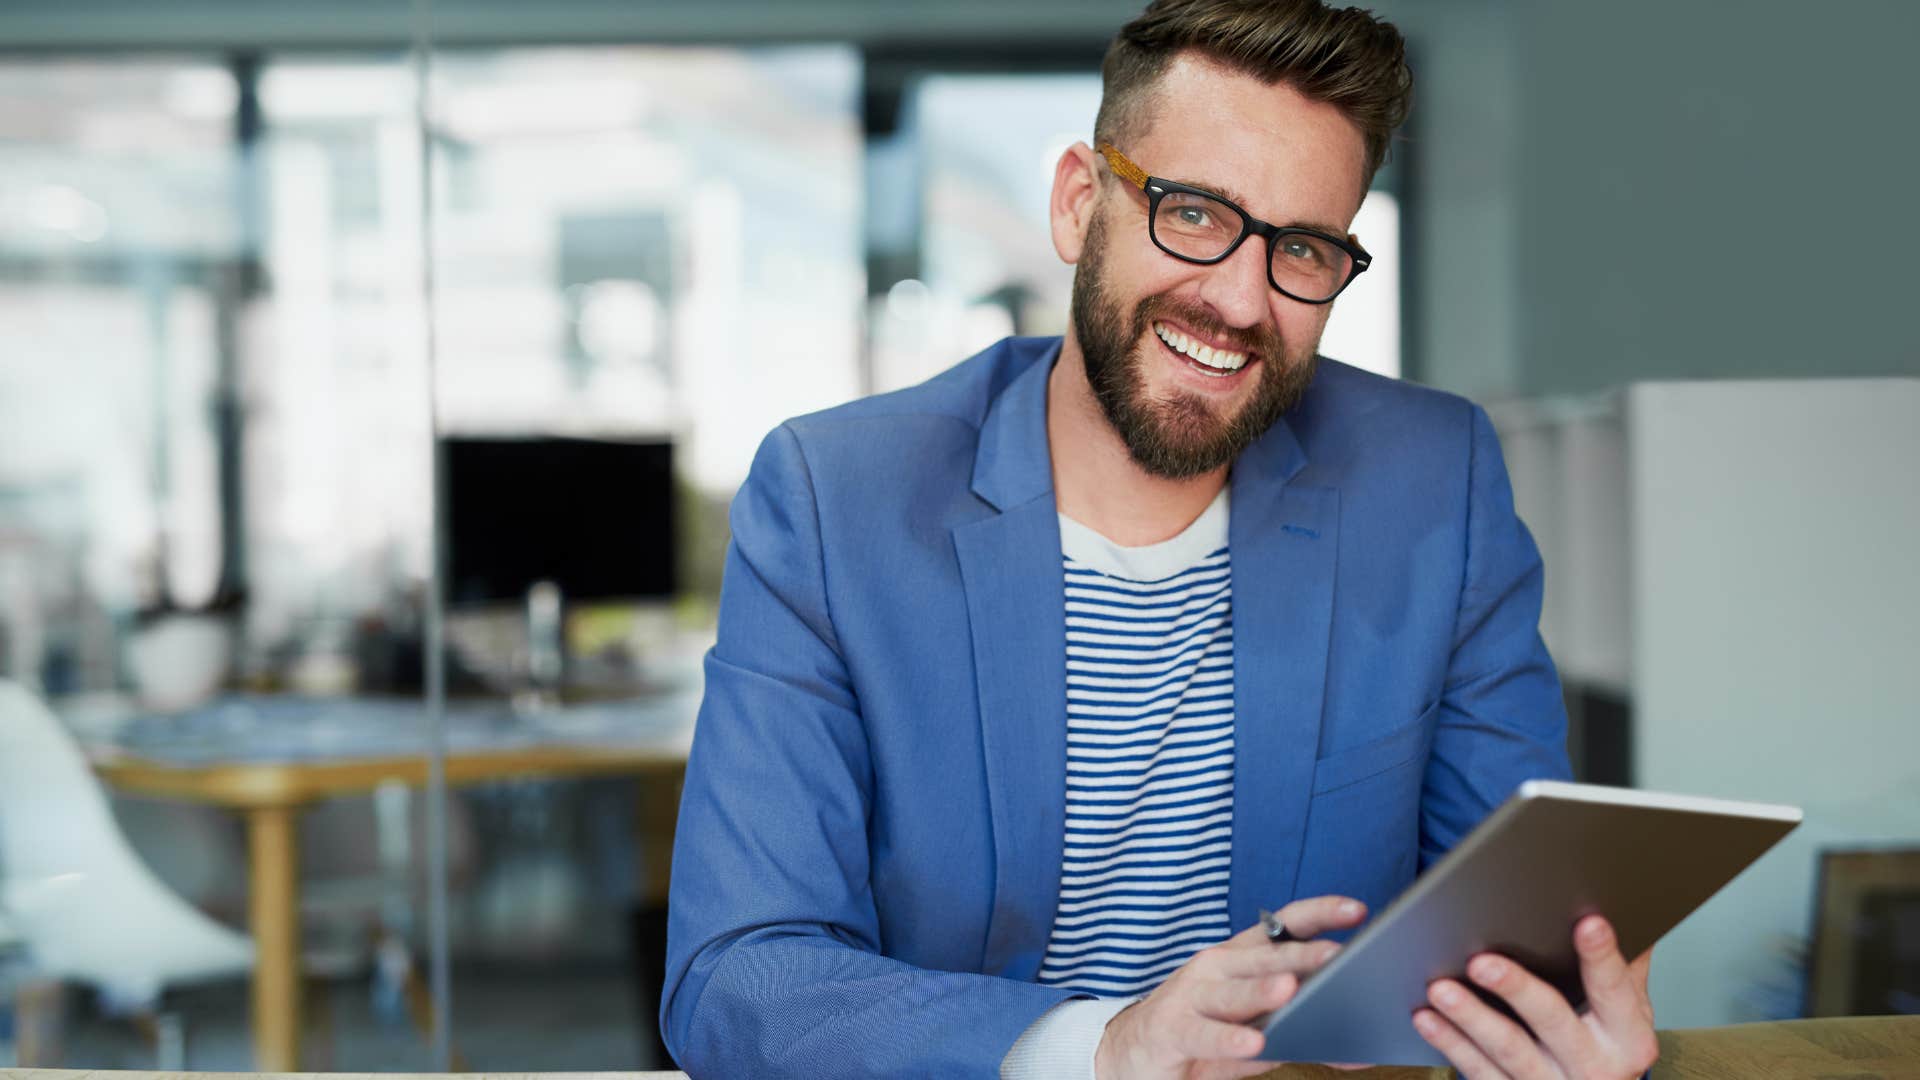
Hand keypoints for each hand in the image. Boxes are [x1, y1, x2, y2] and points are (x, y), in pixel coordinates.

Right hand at [1093, 894, 1367, 1079]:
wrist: (1135, 1052)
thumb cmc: (1204, 1034)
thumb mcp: (1254, 1030)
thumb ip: (1301, 1034)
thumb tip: (1358, 1051)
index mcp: (1241, 957)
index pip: (1283, 926)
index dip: (1318, 913)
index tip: (1357, 910)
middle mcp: (1217, 966)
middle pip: (1264, 956)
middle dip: (1301, 955)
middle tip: (1337, 955)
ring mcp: (1192, 995)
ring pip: (1233, 992)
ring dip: (1261, 991)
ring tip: (1289, 991)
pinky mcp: (1172, 1028)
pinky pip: (1204, 1033)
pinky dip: (1228, 1039)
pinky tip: (1252, 1043)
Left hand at [1412, 915, 1659, 1079]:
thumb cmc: (1606, 1042)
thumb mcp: (1625, 1009)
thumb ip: (1622, 963)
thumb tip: (1616, 902)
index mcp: (1629, 1037)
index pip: (1615, 992)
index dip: (1602, 957)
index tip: (1588, 922)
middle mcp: (1596, 1066)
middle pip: (1554, 1021)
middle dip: (1516, 989)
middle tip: (1481, 961)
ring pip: (1509, 1049)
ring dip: (1471, 1017)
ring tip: (1440, 988)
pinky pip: (1481, 1072)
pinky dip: (1451, 1043)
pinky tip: (1427, 1017)